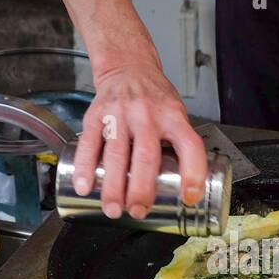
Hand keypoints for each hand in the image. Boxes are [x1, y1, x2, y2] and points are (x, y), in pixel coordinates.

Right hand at [73, 60, 206, 218]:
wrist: (128, 67)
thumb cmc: (155, 99)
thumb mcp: (177, 115)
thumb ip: (180, 148)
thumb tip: (186, 193)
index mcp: (173, 117)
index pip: (189, 145)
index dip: (193, 173)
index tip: (190, 197)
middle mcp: (147, 115)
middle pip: (146, 156)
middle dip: (142, 189)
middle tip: (138, 211)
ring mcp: (120, 114)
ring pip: (117, 153)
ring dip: (113, 186)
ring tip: (113, 209)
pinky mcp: (96, 115)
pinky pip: (89, 143)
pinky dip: (85, 167)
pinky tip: (85, 186)